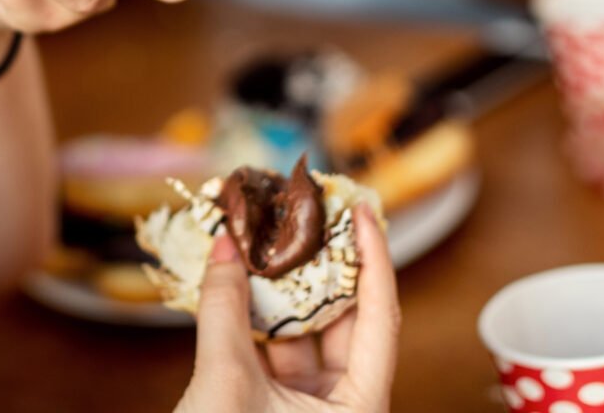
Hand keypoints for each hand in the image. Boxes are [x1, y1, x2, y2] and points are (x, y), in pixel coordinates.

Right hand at [177, 206, 398, 412]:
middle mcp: (346, 408)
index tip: (361, 210)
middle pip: (346, 321)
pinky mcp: (275, 409)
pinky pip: (276, 350)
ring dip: (284, 287)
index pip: (379, 319)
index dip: (373, 259)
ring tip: (267, 236)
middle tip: (307, 212)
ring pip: (306, 333)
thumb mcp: (224, 381)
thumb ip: (224, 308)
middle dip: (324, 265)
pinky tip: (241, 278)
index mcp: (361, 410)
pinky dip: (258, 314)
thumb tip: (224, 244)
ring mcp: (311, 410)